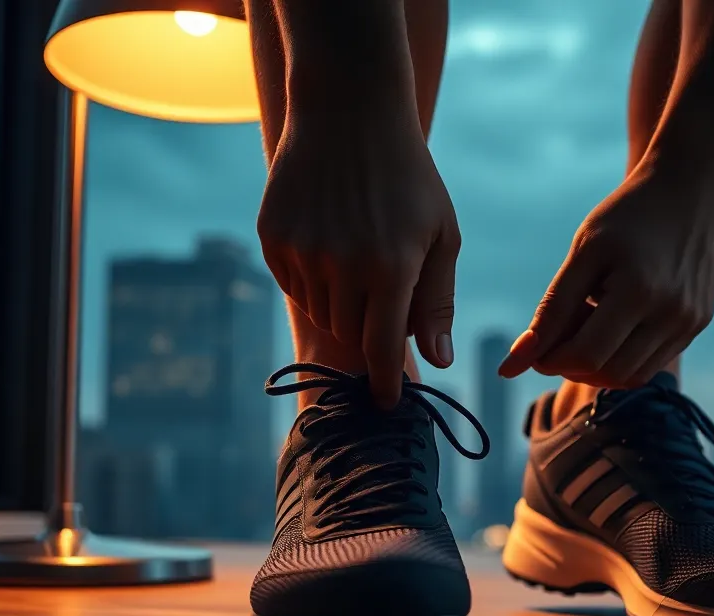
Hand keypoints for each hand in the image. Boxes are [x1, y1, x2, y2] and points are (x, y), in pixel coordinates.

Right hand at [257, 116, 460, 407]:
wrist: (349, 112)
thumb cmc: (408, 177)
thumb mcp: (440, 234)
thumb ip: (436, 301)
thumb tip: (437, 362)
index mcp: (392, 267)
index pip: (381, 350)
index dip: (384, 384)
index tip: (388, 403)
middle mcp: (342, 264)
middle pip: (350, 335)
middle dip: (369, 328)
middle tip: (383, 291)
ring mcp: (302, 251)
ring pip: (320, 313)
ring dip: (341, 303)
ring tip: (358, 255)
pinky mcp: (273, 238)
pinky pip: (293, 285)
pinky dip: (312, 279)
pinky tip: (329, 239)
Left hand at [498, 165, 713, 387]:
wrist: (691, 188)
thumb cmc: (628, 215)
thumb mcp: (584, 252)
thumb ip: (551, 309)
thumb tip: (514, 364)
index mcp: (640, 291)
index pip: (585, 356)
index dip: (550, 360)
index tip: (534, 345)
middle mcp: (672, 314)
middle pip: (608, 373)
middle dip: (571, 364)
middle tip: (558, 332)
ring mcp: (691, 322)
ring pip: (632, 376)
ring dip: (597, 366)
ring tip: (586, 324)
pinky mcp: (699, 323)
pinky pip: (653, 363)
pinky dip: (623, 358)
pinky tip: (610, 325)